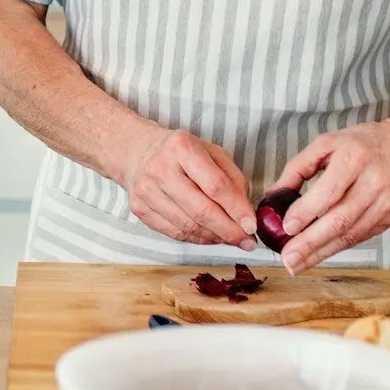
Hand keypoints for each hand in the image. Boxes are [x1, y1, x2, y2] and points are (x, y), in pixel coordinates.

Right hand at [119, 128, 257, 248]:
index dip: (237, 210)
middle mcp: (160, 168)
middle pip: (201, 211)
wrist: (137, 152)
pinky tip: (210, 236)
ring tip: (230, 238)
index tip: (252, 226)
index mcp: (182, 147)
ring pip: (188, 227)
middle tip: (246, 242)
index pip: (216, 186)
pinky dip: (197, 239)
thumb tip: (246, 216)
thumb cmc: (182, 153)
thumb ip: (233, 180)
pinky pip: (174, 233)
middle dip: (229, 231)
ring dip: (215, 238)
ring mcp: (146, 190)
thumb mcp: (212, 153)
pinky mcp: (139, 208)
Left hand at [272, 120, 389, 272]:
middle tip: (288, 257)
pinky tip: (318, 254)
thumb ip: (297, 168)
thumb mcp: (326, 144)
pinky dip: (336, 247)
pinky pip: (359, 237)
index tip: (287, 227)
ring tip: (297, 264)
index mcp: (355, 158)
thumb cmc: (362, 145)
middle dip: (311, 243)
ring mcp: (384, 203)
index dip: (308, 211)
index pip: (329, 191)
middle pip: (340, 219)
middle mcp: (374, 182)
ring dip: (321, 252)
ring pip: (351, 234)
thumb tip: (274, 196)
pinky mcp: (389, 218)